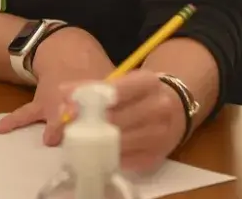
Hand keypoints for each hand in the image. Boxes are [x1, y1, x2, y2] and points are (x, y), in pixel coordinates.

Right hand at [0, 26, 108, 141]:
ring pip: (53, 118)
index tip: (107, 134)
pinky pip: (24, 113)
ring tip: (50, 139)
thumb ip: (118, 93)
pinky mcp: (39, 104)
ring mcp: (53, 104)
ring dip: (54, 129)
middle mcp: (72, 100)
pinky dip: (12, 121)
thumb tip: (133, 109)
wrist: (63, 47)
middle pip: (78, 118)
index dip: (105, 123)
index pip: (101, 112)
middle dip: (78, 130)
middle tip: (80, 140)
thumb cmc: (89, 63)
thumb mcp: (108, 75)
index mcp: (93, 94)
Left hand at [0, 71, 189, 175]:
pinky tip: (99, 149)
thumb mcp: (123, 81)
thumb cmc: (141, 93)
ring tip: (80, 138)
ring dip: (94, 142)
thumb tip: (63, 94)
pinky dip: (108, 155)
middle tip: (69, 125)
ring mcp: (160, 134)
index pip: (116, 90)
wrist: (178, 107)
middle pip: (115, 119)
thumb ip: (92, 86)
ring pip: (118, 142)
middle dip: (88, 123)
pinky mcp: (156, 157)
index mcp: (150, 83)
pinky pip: (124, 160)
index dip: (89, 98)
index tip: (69, 105)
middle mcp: (159, 108)